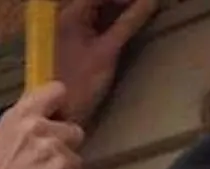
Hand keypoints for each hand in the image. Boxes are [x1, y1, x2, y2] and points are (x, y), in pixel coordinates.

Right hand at [0, 83, 84, 168]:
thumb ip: (22, 122)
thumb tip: (40, 114)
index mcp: (21, 116)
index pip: (56, 91)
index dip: (59, 106)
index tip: (57, 115)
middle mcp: (40, 129)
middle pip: (73, 129)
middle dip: (64, 145)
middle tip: (46, 158)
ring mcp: (54, 151)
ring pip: (74, 156)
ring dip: (62, 168)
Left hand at [56, 0, 160, 124]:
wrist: (58, 115)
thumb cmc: (80, 84)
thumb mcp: (108, 50)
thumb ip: (130, 22)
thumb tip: (152, 0)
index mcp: (70, 14)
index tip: (147, 1)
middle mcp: (66, 16)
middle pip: (98, 0)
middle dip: (123, 2)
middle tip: (148, 5)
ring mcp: (69, 28)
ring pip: (99, 7)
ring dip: (120, 8)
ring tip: (143, 11)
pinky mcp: (75, 40)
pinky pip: (97, 20)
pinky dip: (114, 19)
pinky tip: (129, 22)